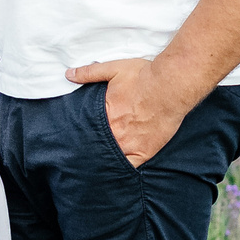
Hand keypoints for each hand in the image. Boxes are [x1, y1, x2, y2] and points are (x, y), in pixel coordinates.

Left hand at [65, 57, 187, 167]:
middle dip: (92, 147)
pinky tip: (117, 169)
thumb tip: (69, 74)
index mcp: (104, 115)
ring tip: (99, 162)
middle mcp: (114, 133)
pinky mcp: (145, 152)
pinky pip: (130, 166)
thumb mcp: (113, 69)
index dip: (83, 132)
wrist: (170, 86)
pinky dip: (123, 168)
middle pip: (97, 145)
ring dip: (106, 158)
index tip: (77, 135)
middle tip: (84, 152)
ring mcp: (129, 144)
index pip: (87, 129)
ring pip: (111, 157)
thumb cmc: (144, 77)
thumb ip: (89, 73)